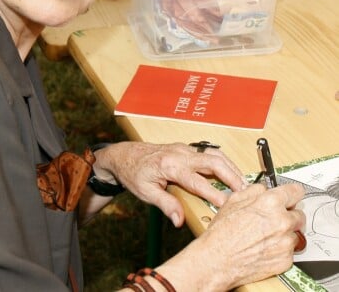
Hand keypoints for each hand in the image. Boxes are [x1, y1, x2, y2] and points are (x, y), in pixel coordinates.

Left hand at [94, 142, 246, 227]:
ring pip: (214, 155)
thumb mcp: (145, 192)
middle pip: (213, 162)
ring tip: (244, 184)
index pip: (197, 182)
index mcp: (170, 166)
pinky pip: (209, 153)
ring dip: (231, 168)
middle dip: (232, 176)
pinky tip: (231, 173)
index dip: (214, 194)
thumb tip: (179, 221)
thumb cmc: (134, 173)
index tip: (228, 205)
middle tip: (246, 193)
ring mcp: (184, 149)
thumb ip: (165, 205)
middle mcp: (180, 154)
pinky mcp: (186, 149)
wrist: (124, 155)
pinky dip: (223, 163)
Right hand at [187, 183, 305, 289]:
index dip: (293, 192)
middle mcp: (283, 221)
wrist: (220, 259)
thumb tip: (262, 189)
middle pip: (299, 214)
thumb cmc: (224, 231)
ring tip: (265, 234)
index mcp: (271, 203)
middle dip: (288, 214)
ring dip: (285, 232)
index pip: (296, 191)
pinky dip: (280, 247)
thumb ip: (253, 191)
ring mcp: (286, 242)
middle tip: (273, 217)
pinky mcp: (286, 260)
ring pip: (295, 233)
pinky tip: (264, 246)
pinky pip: (290, 250)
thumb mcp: (233, 201)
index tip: (292, 194)